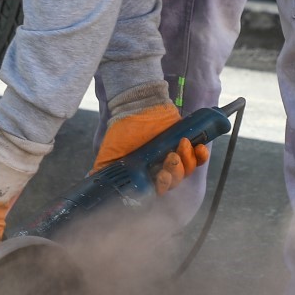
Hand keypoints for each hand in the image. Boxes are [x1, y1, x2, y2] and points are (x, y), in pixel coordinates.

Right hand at [93, 85, 210, 195]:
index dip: (163, 186)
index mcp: (146, 175)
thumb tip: (93, 183)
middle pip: (175, 181)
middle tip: (170, 160)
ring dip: (187, 161)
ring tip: (181, 146)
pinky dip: (201, 156)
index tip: (160, 177)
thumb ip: (102, 171)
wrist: (135, 105)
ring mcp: (175, 156)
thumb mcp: (108, 153)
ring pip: (187, 170)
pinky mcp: (186, 143)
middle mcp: (161, 168)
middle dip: (174, 173)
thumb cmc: (121, 130)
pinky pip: (199, 157)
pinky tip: (200, 148)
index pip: (159, 190)